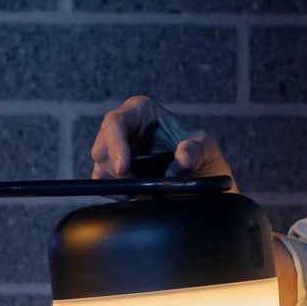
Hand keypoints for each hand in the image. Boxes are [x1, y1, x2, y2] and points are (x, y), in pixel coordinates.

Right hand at [90, 95, 233, 183]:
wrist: (202, 178)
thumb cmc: (201, 153)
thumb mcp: (207, 147)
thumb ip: (196, 149)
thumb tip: (182, 159)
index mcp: (142, 111)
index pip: (117, 122)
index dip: (116, 144)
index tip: (124, 168)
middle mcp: (125, 128)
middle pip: (102, 145)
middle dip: (113, 167)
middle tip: (134, 184)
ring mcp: (118, 150)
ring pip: (100, 165)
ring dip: (115, 181)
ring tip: (140, 189)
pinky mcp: (115, 172)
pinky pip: (102, 182)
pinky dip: (114, 191)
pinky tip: (133, 194)